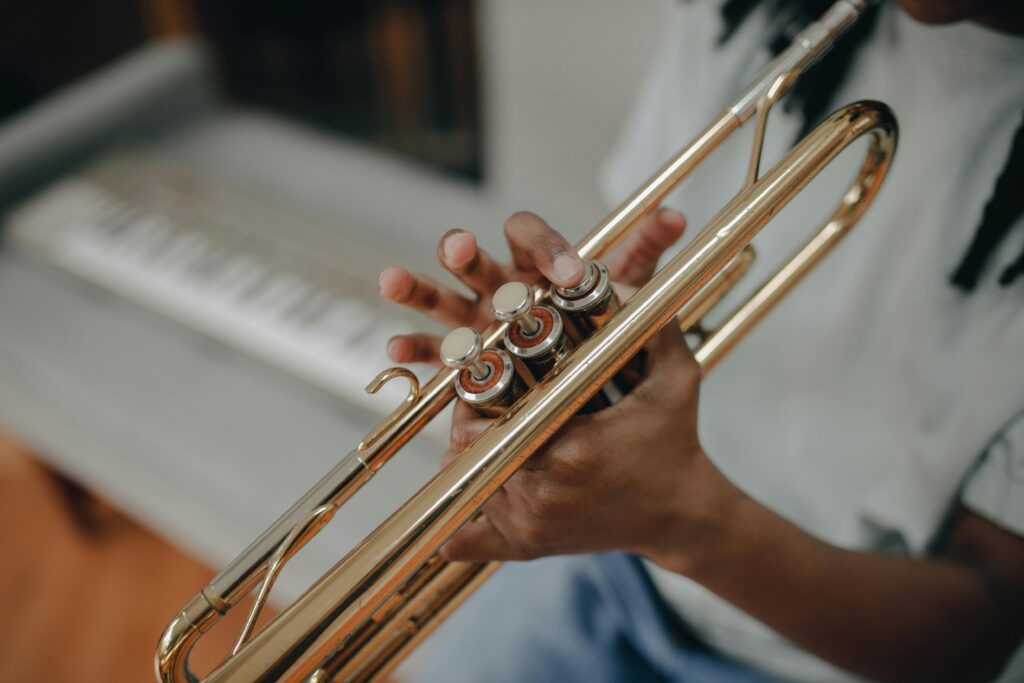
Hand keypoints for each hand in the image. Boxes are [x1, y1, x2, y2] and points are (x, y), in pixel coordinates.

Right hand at [378, 209, 686, 365]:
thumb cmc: (603, 330)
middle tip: (460, 248)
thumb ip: (643, 254)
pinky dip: (415, 352)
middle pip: (477, 260)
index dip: (547, 248)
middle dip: (465, 253)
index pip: (531, 236)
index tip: (571, 275)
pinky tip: (396, 352)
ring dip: (417, 289)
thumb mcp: (627, 295)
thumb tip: (675, 214)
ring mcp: (478, 322)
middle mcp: (502, 287)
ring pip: (442, 301)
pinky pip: (434, 356)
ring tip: (391, 282)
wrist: (592, 390)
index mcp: (538, 265)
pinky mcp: (465, 363)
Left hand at [438, 322, 734, 568]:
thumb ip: (650, 323)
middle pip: (465, 449)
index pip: (485, 419)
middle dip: (469, 420)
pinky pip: (466, 540)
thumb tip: (620, 277)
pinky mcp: (526, 549)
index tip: (488, 379)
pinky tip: (474, 491)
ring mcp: (530, 528)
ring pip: (463, 484)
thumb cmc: (675, 442)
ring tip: (489, 432)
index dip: (475, 395)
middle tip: (484, 403)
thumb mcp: (675, 377)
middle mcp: (542, 494)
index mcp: (571, 450)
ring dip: (468, 457)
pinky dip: (460, 518)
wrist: (683, 513)